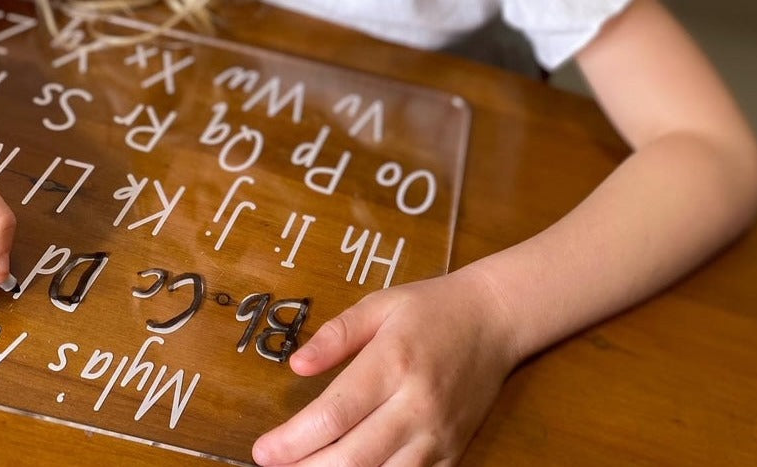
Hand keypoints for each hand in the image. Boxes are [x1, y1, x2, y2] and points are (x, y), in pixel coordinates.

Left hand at [252, 267, 518, 465]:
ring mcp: (437, 435)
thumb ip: (337, 334)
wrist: (494, 319)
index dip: (292, 440)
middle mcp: (416, 404)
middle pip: (351, 459)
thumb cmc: (432, 308)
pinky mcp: (452, 453)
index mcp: (393, 362)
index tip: (262, 450)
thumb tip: (296, 365)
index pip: (334, 414)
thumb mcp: (381, 305)